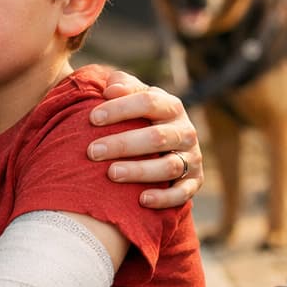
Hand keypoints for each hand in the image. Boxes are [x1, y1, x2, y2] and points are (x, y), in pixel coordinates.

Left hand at [88, 72, 203, 207]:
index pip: (148, 102)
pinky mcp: (194, 182)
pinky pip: (182, 193)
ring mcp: (192, 158)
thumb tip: (110, 89)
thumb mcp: (137, 97)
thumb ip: (123, 86)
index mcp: (171, 106)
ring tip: (111, 173)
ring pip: (169, 166)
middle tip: (93, 151)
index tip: (92, 118)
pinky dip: (164, 198)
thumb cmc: (144, 118)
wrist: (172, 145)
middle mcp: (185, 131)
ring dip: (140, 171)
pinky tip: (142, 200)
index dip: (120, 108)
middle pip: (157, 137)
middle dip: (123, 144)